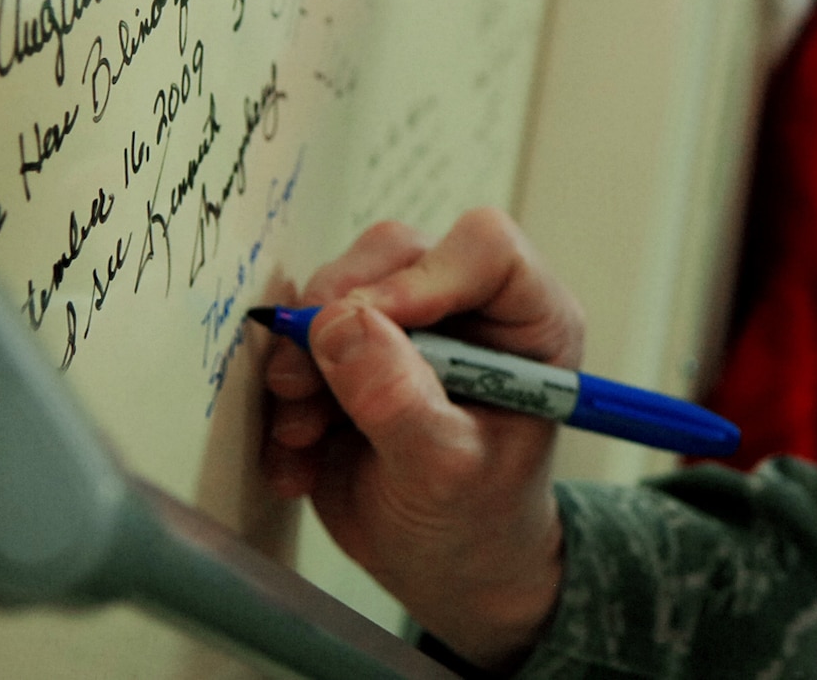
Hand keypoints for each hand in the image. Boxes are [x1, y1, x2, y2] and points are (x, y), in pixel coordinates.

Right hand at [261, 210, 583, 669]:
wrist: (443, 566)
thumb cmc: (476, 519)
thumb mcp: (444, 472)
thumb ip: (399, 399)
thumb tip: (341, 325)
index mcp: (529, 321)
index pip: (486, 249)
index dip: (421, 277)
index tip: (368, 324)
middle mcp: (472, 306)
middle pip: (396, 255)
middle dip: (335, 316)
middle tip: (299, 386)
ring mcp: (412, 321)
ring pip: (339, 289)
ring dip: (302, 361)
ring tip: (302, 437)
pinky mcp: (359, 348)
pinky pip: (304, 335)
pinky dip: (286, 395)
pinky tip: (299, 458)